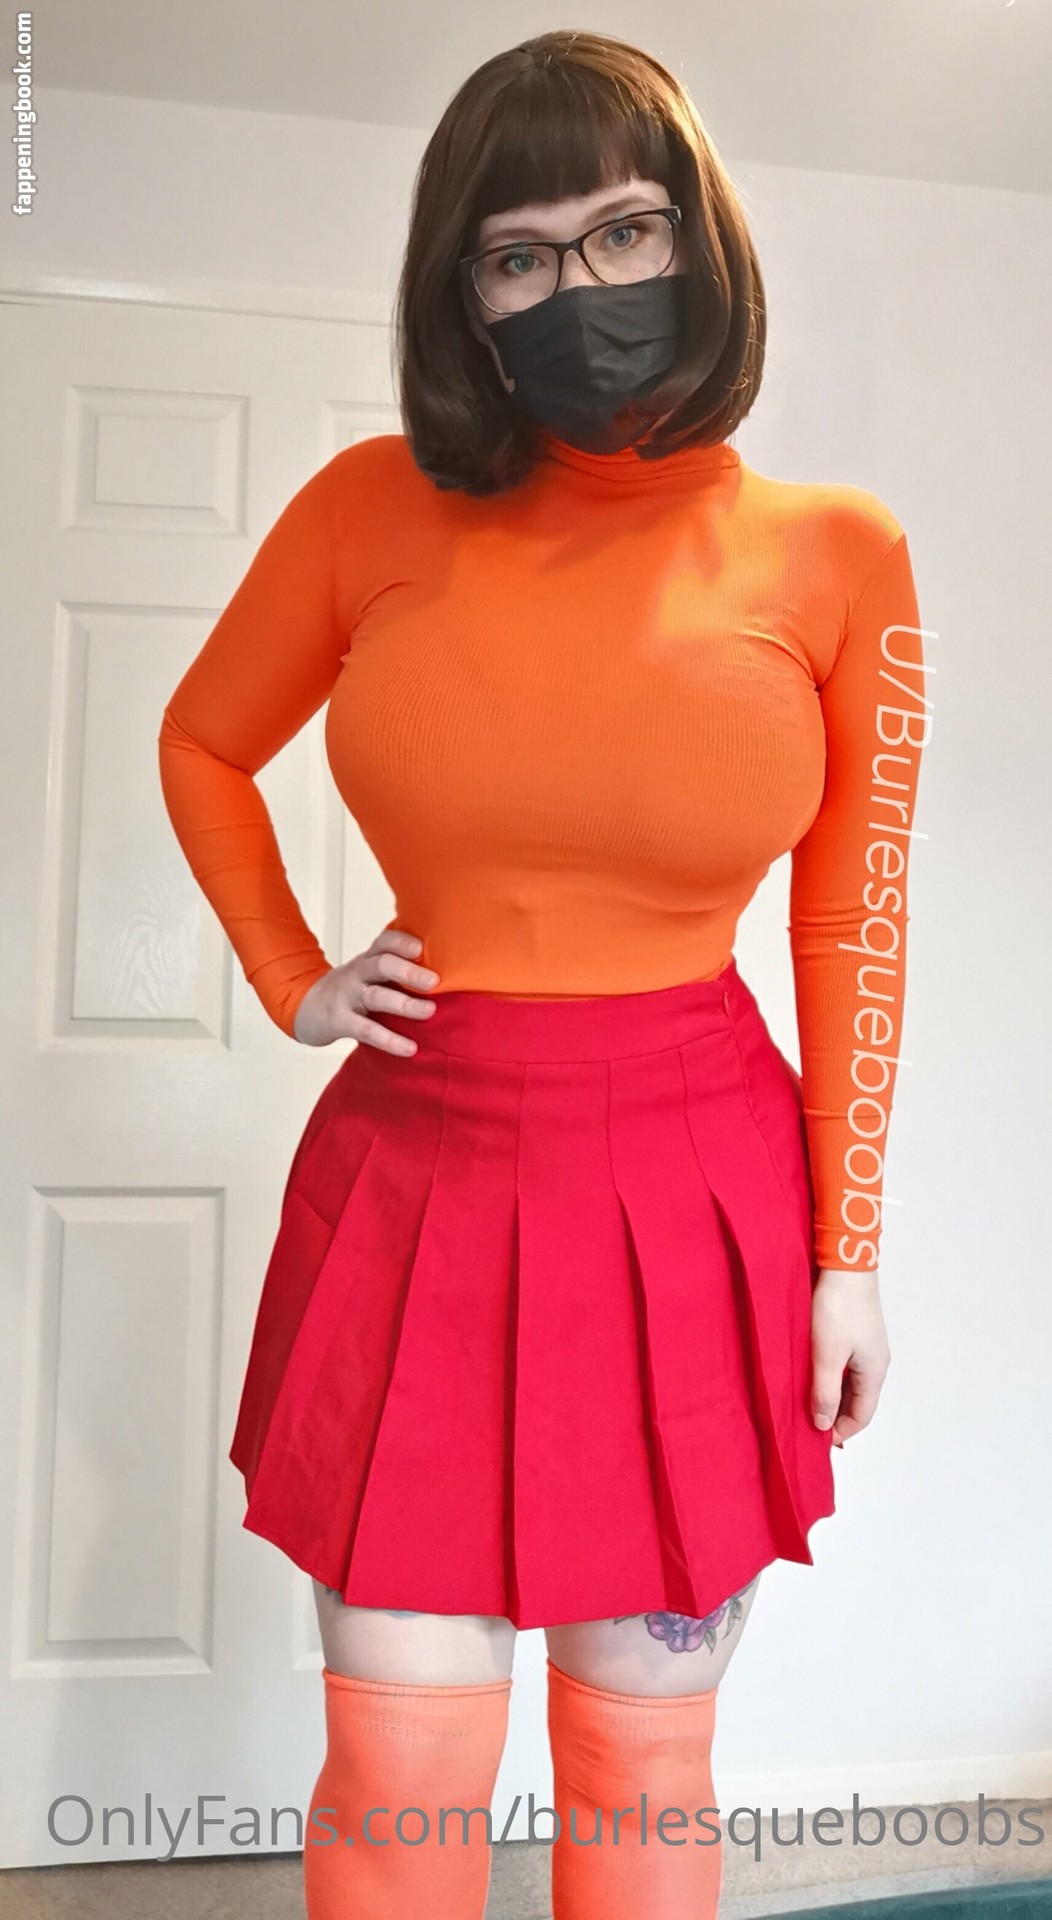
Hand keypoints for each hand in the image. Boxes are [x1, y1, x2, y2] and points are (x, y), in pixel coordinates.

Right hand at [293, 928, 438, 1052]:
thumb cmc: (350, 989)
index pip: (385, 941)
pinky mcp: (340, 1021)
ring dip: (403, 1003)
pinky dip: (389, 1040)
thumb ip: (398, 969)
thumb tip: (448, 972)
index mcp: (368, 958)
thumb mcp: (369, 972)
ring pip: (376, 996)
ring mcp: (348, 997)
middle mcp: (358, 973)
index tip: (422, 947)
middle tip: (434, 981)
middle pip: (381, 964)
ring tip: (429, 1011)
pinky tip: (409, 1048)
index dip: (402, 942)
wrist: (305, 1007)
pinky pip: (366, 1030)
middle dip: (407, 971)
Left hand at [810, 1267, 890, 1447]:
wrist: (845, 1264)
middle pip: (857, 1400)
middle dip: (835, 1414)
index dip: (840, 1431)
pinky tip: (810, 1371)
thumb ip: (826, 1393)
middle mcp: (875, 1361)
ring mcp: (867, 1345)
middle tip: (807, 1422)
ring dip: (831, 1393)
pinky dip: (830, 1374)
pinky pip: (845, 1363)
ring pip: (850, 1381)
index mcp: (875, 1371)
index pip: (861, 1415)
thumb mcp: (827, 1356)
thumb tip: (824, 1425)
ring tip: (805, 1399)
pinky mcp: (855, 1330)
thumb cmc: (838, 1308)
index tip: (816, 1439)